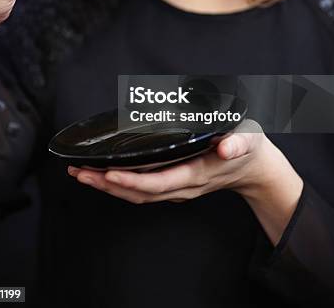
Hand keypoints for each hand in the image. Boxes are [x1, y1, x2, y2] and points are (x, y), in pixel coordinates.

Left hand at [67, 119, 274, 203]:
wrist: (254, 168)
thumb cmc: (248, 149)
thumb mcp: (248, 139)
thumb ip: (238, 142)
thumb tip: (225, 149)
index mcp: (196, 174)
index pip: (158, 182)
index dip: (131, 180)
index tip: (107, 172)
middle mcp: (183, 186)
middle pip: (139, 193)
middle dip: (106, 185)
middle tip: (79, 173)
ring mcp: (177, 188)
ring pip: (137, 195)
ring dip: (107, 187)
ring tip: (81, 175)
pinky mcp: (173, 185)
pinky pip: (142, 191)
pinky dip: (119, 185)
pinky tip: (103, 176)